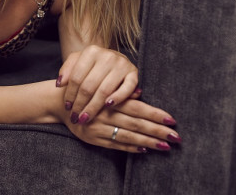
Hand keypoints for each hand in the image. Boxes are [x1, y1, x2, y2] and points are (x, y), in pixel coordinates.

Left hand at [56, 45, 138, 124]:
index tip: (67, 107)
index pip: (76, 77)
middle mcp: (107, 56)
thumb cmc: (92, 64)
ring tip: (86, 117)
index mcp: (91, 51)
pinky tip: (108, 106)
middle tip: (76, 117)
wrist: (113, 59)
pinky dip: (118, 98)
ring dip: (94, 106)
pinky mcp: (134, 73)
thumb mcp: (77, 61)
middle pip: (89, 85)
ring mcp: (122, 64)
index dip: (70, 94)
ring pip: (104, 90)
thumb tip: (60, 84)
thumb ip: (67, 70)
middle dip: (80, 104)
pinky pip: (126, 89)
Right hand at [63, 98, 180, 152]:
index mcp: (108, 100)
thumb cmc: (85, 91)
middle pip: (135, 124)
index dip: (154, 114)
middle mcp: (104, 114)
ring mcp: (98, 128)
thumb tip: (140, 92)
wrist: (59, 103)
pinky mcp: (92, 139)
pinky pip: (115, 145)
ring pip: (127, 136)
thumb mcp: (99, 85)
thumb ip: (120, 92)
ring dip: (148, 141)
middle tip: (176, 137)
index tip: (172, 120)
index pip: (136, 108)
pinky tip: (144, 149)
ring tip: (165, 146)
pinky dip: (130, 147)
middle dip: (157, 130)